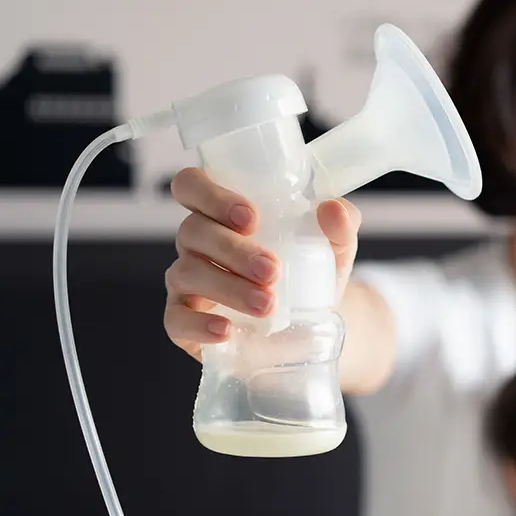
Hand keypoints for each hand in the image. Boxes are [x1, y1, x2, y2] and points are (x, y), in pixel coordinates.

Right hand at [162, 168, 361, 360]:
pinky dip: (198, 324)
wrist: (311, 329)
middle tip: (272, 270)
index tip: (250, 218)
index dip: (211, 195)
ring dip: (228, 287)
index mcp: (221, 212)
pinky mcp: (182, 321)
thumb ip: (340, 224)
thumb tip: (333, 209)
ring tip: (267, 304)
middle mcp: (196, 242)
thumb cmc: (309, 273)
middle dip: (234, 250)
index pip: (192, 185)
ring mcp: (185, 281)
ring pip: (188, 273)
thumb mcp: (333, 248)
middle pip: (193, 230)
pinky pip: (175, 319)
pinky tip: (226, 331)